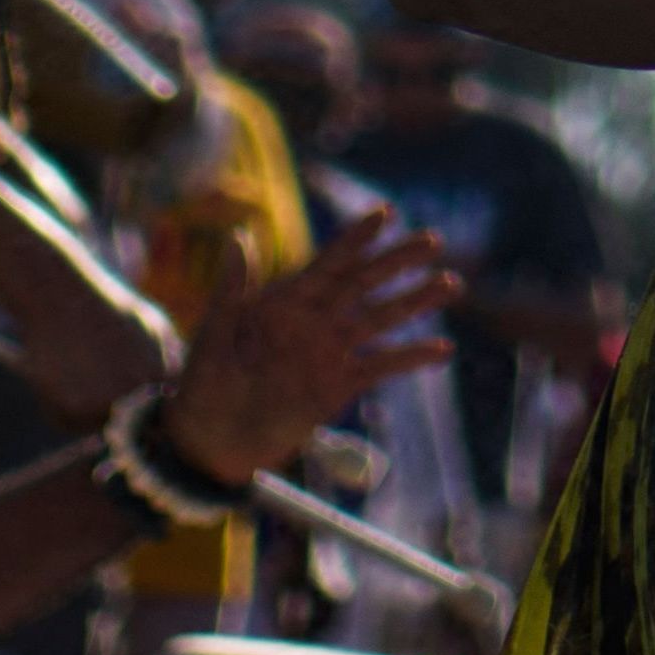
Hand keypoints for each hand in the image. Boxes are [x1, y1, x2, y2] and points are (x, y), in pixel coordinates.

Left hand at [156, 206, 460, 491]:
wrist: (210, 441)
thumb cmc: (204, 382)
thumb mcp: (214, 334)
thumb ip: (232, 290)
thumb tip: (240, 237)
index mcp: (284, 301)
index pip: (327, 263)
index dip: (356, 239)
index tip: (386, 213)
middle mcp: (314, 320)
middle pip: (363, 284)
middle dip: (397, 262)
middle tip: (432, 240)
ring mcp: (329, 352)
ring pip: (380, 320)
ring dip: (414, 302)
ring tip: (450, 284)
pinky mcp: (338, 386)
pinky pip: (380, 366)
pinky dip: (411, 357)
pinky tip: (441, 349)